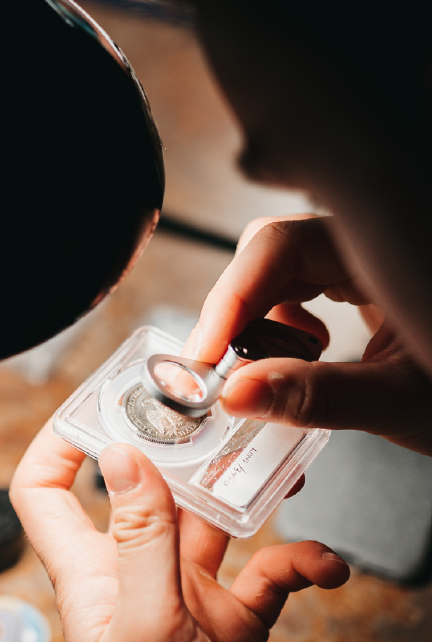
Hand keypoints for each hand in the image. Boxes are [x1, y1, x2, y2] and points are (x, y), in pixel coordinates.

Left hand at [10, 422, 348, 641]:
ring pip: (220, 525)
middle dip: (189, 454)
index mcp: (96, 575)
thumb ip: (140, 538)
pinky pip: (270, 577)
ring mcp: (189, 603)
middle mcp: (140, 580)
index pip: (50, 492)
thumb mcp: (147, 627)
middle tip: (227, 417)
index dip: (64, 440)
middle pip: (154, 492)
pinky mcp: (237, 630)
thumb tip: (121, 453)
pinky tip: (322, 568)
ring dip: (256, 501)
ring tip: (288, 473)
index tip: (101, 398)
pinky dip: (300, 565)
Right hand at [186, 216, 431, 455]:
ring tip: (271, 375)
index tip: (203, 357)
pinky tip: (307, 359)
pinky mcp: (365, 283)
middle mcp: (372, 242)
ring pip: (283, 272)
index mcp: (386, 248)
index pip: (280, 244)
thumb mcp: (401, 400)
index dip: (231, 297)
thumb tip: (237, 394)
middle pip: (272, 253)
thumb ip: (318, 396)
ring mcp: (368, 260)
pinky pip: (304, 289)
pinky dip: (286, 328)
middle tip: (221, 376)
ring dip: (259, 324)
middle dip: (238, 314)